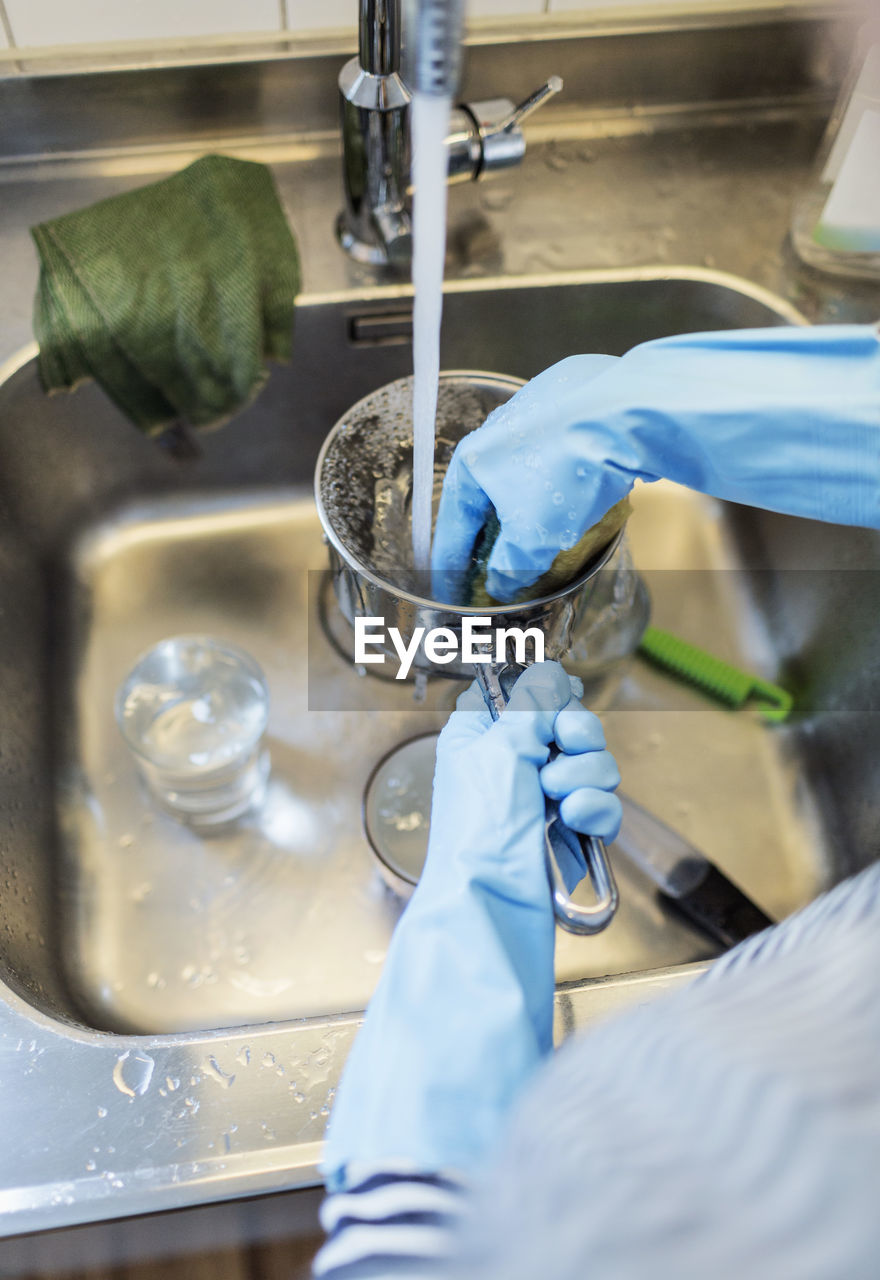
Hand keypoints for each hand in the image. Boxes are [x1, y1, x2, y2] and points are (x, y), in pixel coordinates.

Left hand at [321, 662, 621, 1190]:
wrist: (493, 906)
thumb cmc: (479, 833)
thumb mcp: (500, 748)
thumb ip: (531, 703)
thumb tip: (550, 673)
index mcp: (478, 737)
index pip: (522, 692)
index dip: (544, 696)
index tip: (550, 708)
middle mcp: (510, 764)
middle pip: (569, 723)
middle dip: (575, 739)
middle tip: (558, 756)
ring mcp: (541, 800)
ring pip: (594, 762)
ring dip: (585, 776)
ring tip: (559, 801)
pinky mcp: (569, 833)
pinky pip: (603, 804)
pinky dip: (597, 809)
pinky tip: (576, 821)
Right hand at [432, 325, 879, 601]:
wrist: (643, 406)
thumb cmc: (582, 458)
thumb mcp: (541, 531)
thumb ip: (518, 567)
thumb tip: (511, 588)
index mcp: (481, 458)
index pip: (454, 522)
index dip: (452, 562)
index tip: (453, 590)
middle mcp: (507, 428)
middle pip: (490, 498)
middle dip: (495, 539)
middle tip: (505, 575)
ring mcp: (547, 412)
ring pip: (529, 479)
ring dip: (533, 516)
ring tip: (550, 548)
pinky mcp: (587, 405)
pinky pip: (564, 461)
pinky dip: (566, 491)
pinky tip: (590, 505)